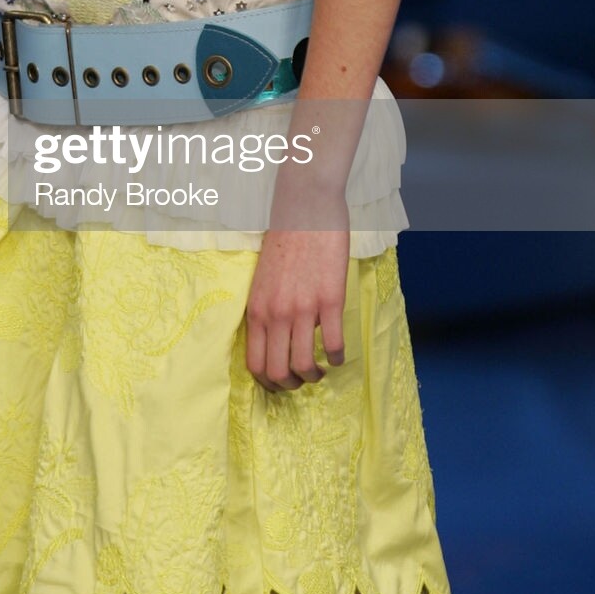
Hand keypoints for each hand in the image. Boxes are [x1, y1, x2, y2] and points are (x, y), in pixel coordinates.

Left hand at [245, 182, 349, 393]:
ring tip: (323, 369)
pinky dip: (338, 357)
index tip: (281, 382)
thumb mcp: (263, 279)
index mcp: (256, 309)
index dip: (269, 382)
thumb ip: (267, 308)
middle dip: (292, 385)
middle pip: (278, 372)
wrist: (305, 208)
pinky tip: (340, 353)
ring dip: (315, 376)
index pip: (255, 364)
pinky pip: (334, 344)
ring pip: (305, 365)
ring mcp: (303, 308)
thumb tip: (277, 336)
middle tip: (304, 379)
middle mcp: (275, 314)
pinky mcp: (330, 300)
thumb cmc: (284, 239)